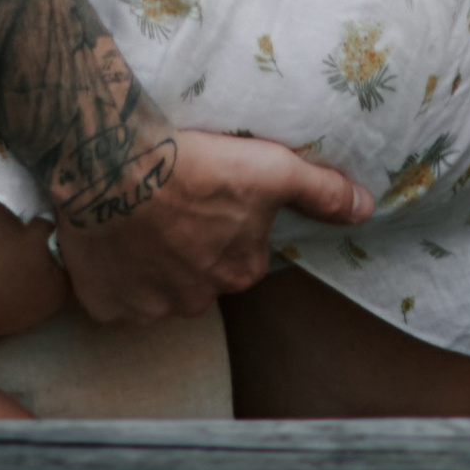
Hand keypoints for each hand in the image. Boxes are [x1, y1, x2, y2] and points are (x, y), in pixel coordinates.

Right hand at [51, 125, 371, 326]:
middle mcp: (196, 301)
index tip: (207, 191)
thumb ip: (321, 191)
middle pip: (197, 272)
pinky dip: (110, 272)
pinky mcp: (103, 303)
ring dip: (148, 259)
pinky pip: (111, 294)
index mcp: (239, 272)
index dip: (226, 222)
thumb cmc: (195, 163)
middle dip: (187, 245)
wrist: (110, 164)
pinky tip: (108, 236)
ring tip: (135, 212)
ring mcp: (147, 307)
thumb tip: (366, 209)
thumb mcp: (271, 168)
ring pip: (153, 284)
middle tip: (170, 200)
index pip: (241, 253)